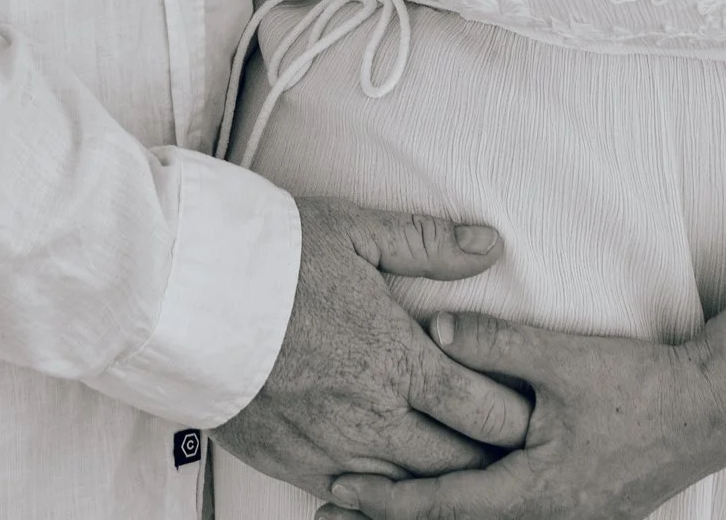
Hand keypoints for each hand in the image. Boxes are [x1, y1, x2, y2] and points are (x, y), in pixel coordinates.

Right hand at [213, 200, 531, 498]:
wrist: (189, 295)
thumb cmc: (273, 257)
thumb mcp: (355, 233)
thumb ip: (427, 245)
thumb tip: (488, 246)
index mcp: (397, 358)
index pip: (486, 408)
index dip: (519, 415)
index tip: (536, 410)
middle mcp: (373, 415)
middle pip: (458, 461)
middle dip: (489, 454)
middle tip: (507, 443)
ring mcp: (334, 449)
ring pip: (411, 489)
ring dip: (441, 480)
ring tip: (459, 463)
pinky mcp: (295, 465)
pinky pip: (356, 502)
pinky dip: (383, 498)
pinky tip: (395, 484)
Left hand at [316, 313, 725, 519]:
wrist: (712, 410)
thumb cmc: (639, 384)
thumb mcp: (563, 357)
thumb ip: (496, 342)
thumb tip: (434, 326)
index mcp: (538, 490)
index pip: (444, 506)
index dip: (386, 502)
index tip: (336, 490)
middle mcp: (548, 518)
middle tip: (329, 513)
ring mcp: (568, 519)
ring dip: (427, 518)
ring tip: (371, 513)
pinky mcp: (581, 510)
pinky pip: (510, 519)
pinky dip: (468, 513)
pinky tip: (451, 499)